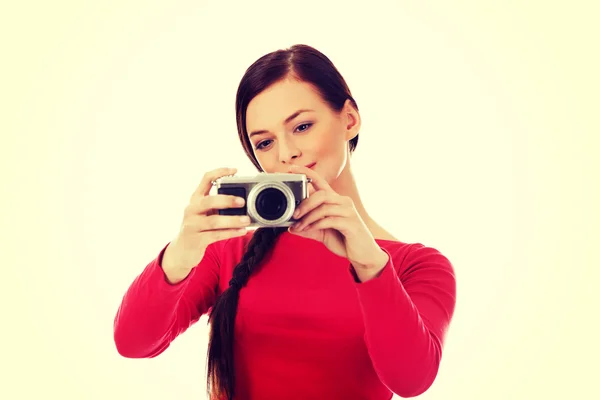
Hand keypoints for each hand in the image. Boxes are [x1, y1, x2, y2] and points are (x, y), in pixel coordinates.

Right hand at [162, 167, 250, 282]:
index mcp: (195, 199)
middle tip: (242, 201)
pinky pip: (215, 235)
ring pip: (213, 221)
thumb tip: (245, 200)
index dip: (219, 172)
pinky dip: (230, 233)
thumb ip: (218, 205)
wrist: (182, 250)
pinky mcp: (196, 240)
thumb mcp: (204, 213)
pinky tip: (242, 231)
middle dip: (226, 200)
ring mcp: (192, 225)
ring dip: (232, 220)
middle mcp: (191, 210)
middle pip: (208, 201)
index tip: (235, 170)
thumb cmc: (198, 228)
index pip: (205, 179)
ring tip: (246, 220)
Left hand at [287, 165, 388, 273]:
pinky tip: (310, 230)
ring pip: (324, 207)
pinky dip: (316, 225)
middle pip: (321, 195)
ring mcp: (348, 211)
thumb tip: (291, 228)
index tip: (293, 168)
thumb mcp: (322, 233)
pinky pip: (330, 220)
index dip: (307, 172)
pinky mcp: (351, 223)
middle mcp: (343, 202)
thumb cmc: (344, 240)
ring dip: (308, 217)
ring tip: (299, 227)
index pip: (321, 181)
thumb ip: (308, 228)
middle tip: (294, 215)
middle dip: (305, 204)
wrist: (363, 254)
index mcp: (335, 201)